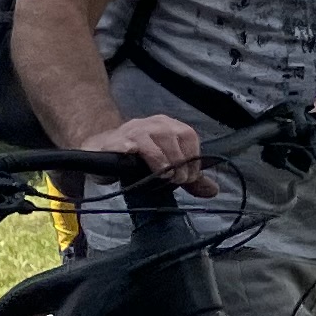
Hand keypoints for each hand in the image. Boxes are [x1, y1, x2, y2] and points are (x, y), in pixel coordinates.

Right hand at [90, 110, 214, 192]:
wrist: (102, 150)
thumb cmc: (137, 159)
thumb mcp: (167, 168)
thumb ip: (189, 178)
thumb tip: (213, 190)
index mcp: (168, 127)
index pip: (188, 135)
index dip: (192, 158)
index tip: (190, 178)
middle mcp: (153, 124)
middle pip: (173, 136)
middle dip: (178, 161)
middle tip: (177, 181)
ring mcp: (133, 130)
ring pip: (152, 140)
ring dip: (160, 160)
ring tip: (162, 176)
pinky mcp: (114, 140)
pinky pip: (125, 143)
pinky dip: (131, 150)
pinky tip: (133, 159)